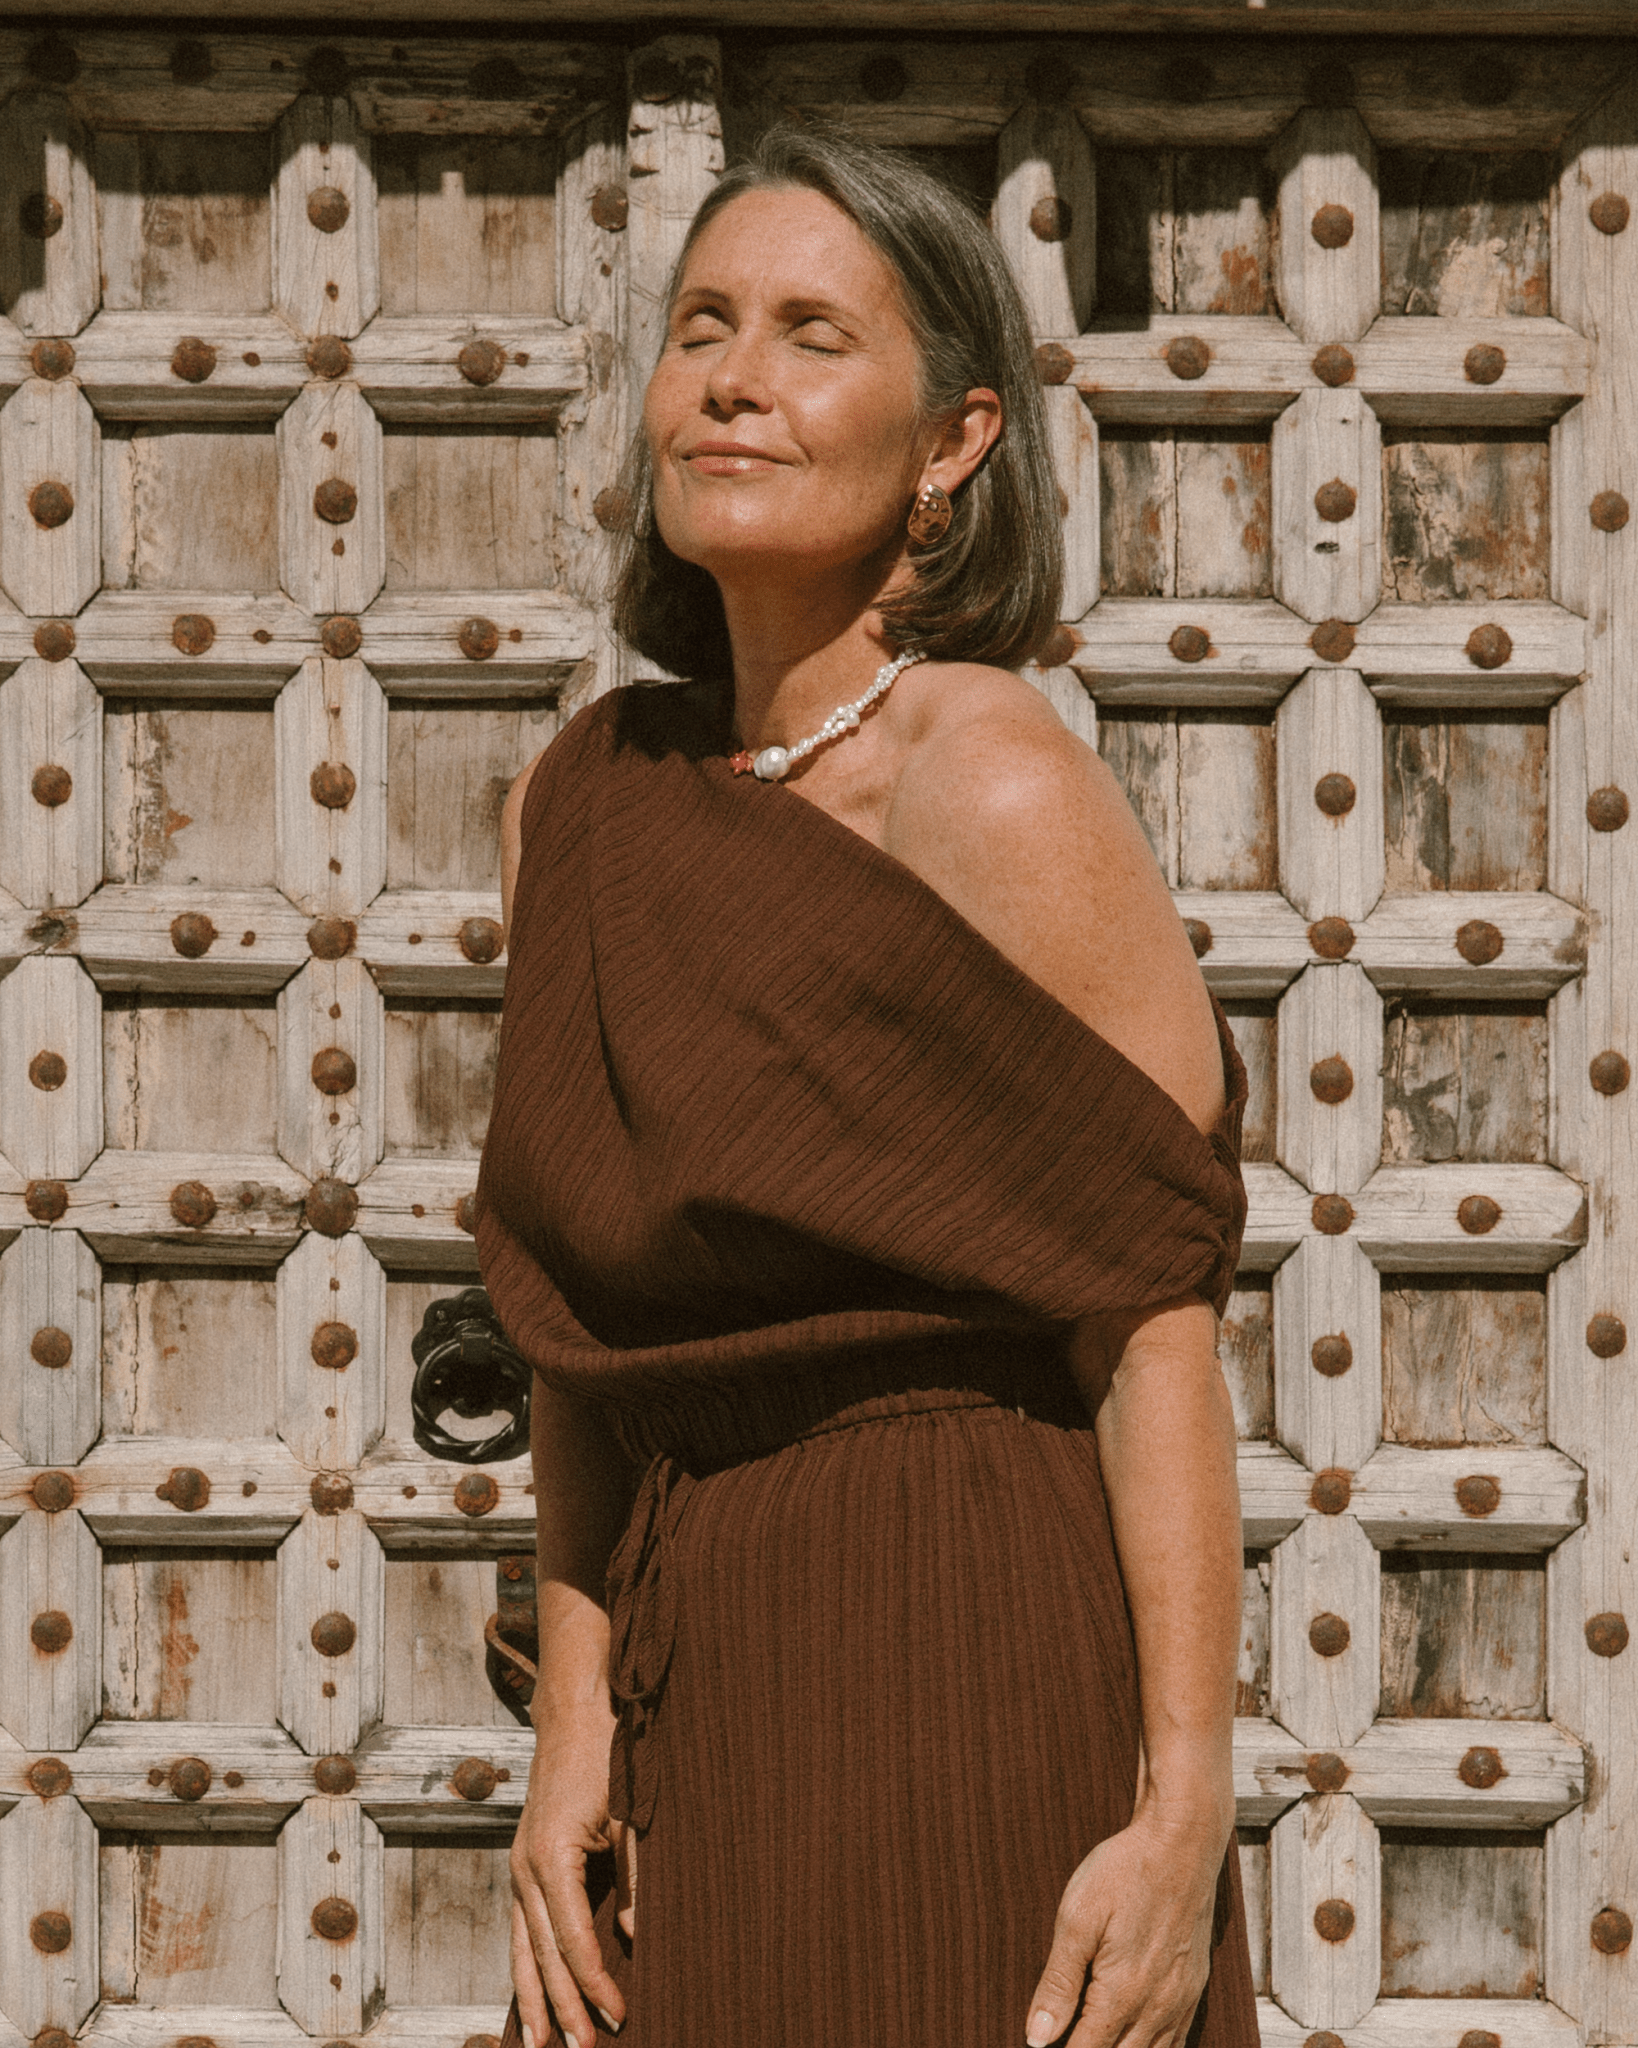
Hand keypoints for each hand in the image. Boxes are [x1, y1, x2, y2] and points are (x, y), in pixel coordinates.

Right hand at [509, 1703, 637, 2047]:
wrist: (576, 1713)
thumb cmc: (608, 1757)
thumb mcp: (632, 1815)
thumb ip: (636, 1878)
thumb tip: (636, 1939)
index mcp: (551, 1858)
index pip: (573, 1939)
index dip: (596, 1983)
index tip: (619, 2015)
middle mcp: (525, 1870)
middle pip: (542, 1955)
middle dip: (562, 2007)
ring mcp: (519, 1869)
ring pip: (521, 1950)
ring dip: (534, 1999)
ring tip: (543, 2046)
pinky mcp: (524, 1866)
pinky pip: (520, 1930)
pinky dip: (526, 1968)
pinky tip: (532, 1998)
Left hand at [1024, 1805, 1230, 2047]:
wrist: (1182, 1841)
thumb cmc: (1125, 1871)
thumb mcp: (1077, 1919)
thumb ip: (1057, 1983)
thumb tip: (1036, 2037)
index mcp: (1122, 1994)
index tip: (1042, 2046)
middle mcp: (1157, 2007)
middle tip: (1064, 2038)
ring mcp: (1181, 2000)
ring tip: (1095, 2036)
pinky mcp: (1195, 1987)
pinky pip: (1178, 2041)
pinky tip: (1135, 2040)